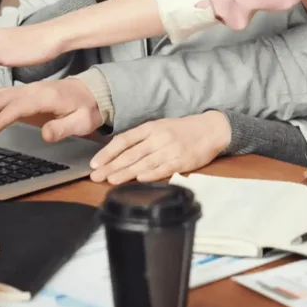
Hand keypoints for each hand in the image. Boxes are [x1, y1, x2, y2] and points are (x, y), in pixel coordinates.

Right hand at [0, 78, 100, 140]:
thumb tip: (44, 135)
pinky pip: (2, 94)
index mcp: (45, 96)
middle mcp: (33, 89)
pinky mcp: (26, 91)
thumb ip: (64, 128)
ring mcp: (28, 88)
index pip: (16, 107)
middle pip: (0, 98)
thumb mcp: (83, 121)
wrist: (94, 92)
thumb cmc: (88, 108)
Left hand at [90, 112, 230, 184]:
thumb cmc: (182, 129)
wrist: (211, 129)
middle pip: (131, 153)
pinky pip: (164, 168)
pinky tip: (139, 179)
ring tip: (111, 180)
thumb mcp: (160, 127)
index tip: (94, 163)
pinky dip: (151, 174)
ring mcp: (170, 149)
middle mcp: (158, 137)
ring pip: (144, 162)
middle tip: (96, 176)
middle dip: (111, 166)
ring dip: (126, 172)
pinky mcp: (183, 161)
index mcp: (151, 128)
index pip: (124, 140)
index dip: (108, 152)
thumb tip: (118, 152)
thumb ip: (141, 139)